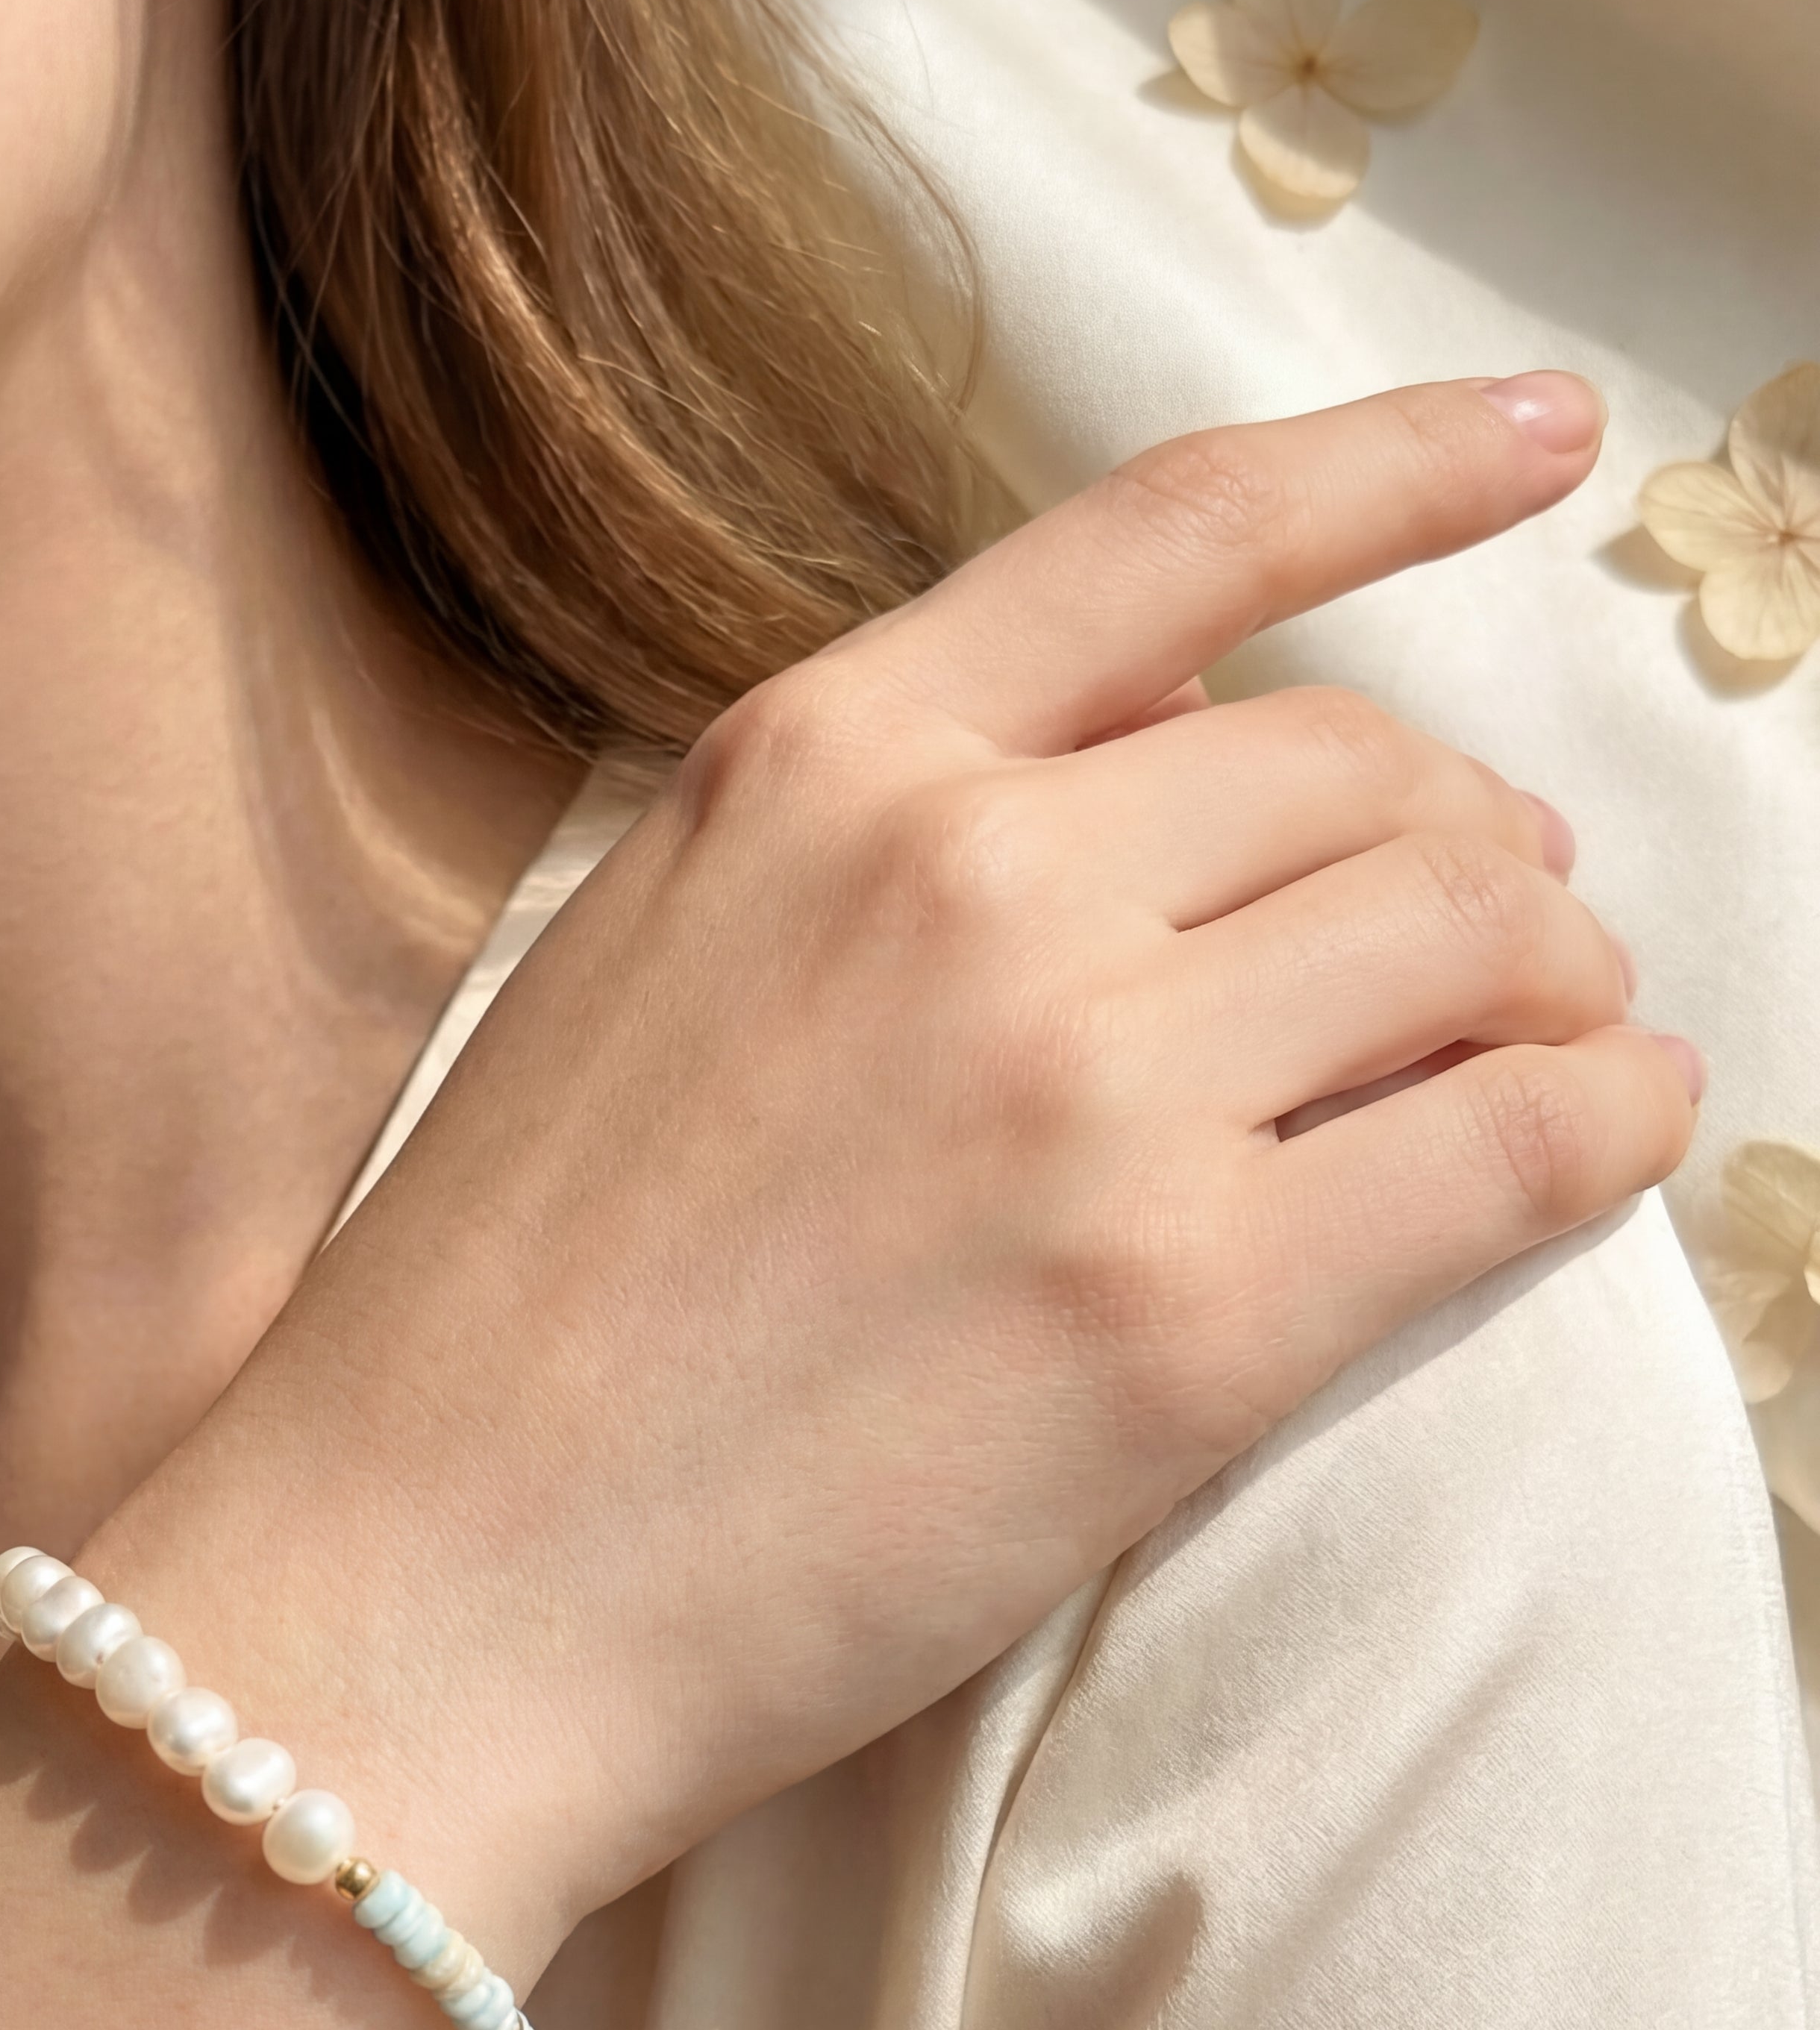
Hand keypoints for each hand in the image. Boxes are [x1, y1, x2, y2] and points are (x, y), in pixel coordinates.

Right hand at [84, 378, 1690, 1954]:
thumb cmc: (504, 1319)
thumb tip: (1159, 773)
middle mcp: (969, 875)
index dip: (1399, 466)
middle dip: (1471, 853)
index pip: (1174, 537)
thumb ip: (877, 841)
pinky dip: (1609, 1119)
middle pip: (1369, 771)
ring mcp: (1086, 1085)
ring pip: (1473, 937)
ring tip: (1551, 1050)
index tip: (1544, 435)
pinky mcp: (1187, 1307)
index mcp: (820, 764)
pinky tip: (1612, 1132)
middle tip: (1499, 943)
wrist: (417, 1594)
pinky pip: (1517, 1143)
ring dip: (1556, 985)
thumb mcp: (649, 963)